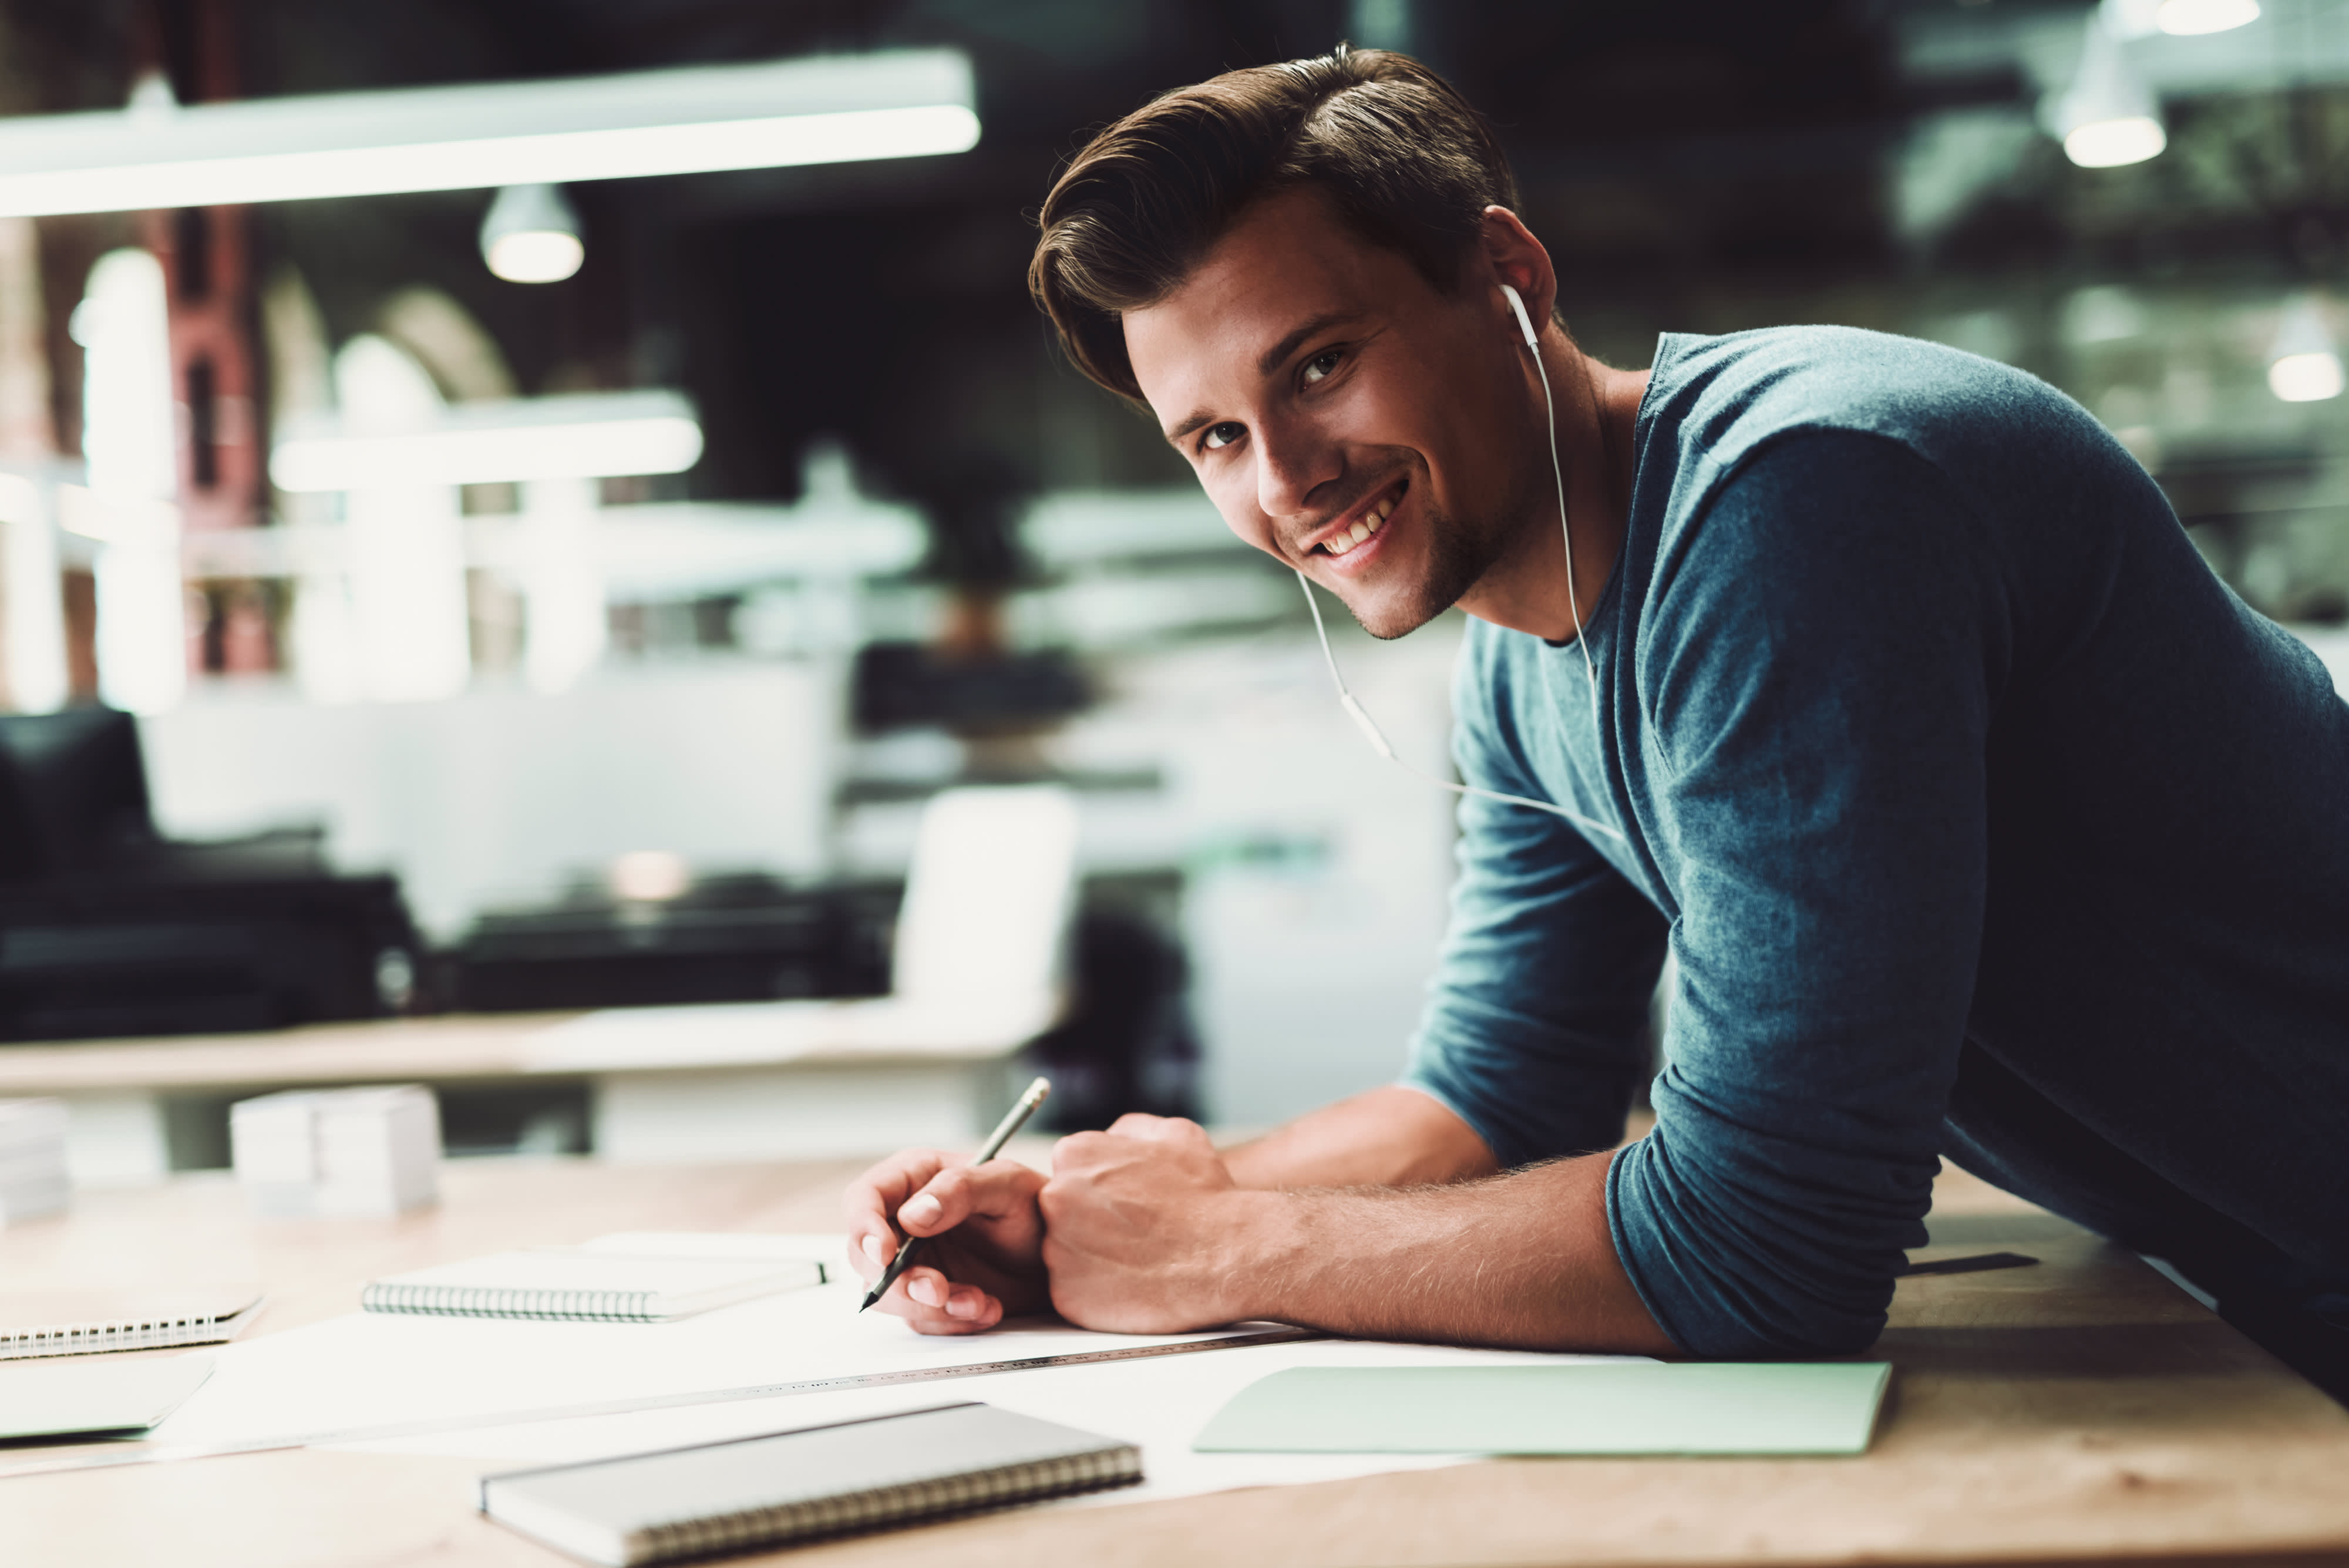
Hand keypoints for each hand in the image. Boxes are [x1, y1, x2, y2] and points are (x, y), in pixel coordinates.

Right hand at [842, 1148, 1049, 1333]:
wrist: (1062, 1255)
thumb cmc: (1038, 1207)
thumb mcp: (1008, 1185)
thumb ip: (960, 1190)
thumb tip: (912, 1215)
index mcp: (916, 1178)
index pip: (866, 1198)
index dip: (864, 1227)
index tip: (884, 1255)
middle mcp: (906, 1221)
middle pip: (866, 1256)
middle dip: (899, 1281)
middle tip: (938, 1291)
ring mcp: (917, 1261)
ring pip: (889, 1294)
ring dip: (929, 1307)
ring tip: (977, 1302)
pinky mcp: (930, 1296)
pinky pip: (922, 1318)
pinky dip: (952, 1320)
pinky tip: (987, 1309)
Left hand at [1040, 1114, 1270, 1332]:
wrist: (1230, 1254)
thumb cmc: (1206, 1195)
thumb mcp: (1173, 1133)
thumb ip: (1127, 1130)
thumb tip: (1108, 1139)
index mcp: (1074, 1154)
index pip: (1068, 1171)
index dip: (1100, 1190)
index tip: (1127, 1204)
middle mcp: (1054, 1197)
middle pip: (1059, 1211)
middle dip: (1089, 1222)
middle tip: (1132, 1233)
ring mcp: (1056, 1249)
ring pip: (1063, 1252)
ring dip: (1091, 1257)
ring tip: (1136, 1259)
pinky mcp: (1066, 1295)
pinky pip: (1072, 1291)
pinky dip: (1096, 1292)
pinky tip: (1132, 1283)